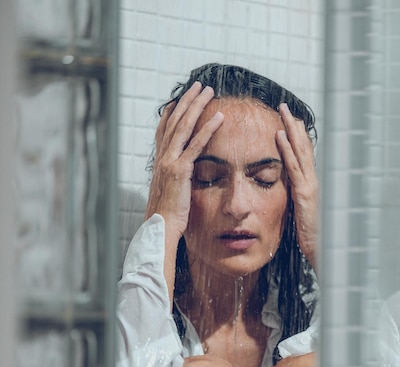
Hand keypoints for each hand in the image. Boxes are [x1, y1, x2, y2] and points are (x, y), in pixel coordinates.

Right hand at [145, 82, 223, 238]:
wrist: (161, 227)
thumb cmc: (166, 217)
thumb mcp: (169, 194)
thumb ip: (174, 182)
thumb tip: (179, 180)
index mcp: (159, 163)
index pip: (164, 132)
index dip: (171, 113)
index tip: (178, 100)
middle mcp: (162, 158)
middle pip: (174, 122)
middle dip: (186, 101)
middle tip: (198, 86)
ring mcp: (170, 162)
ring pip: (184, 127)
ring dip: (196, 106)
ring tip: (208, 91)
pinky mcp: (180, 170)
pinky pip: (196, 145)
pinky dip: (207, 129)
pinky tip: (218, 117)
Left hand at [276, 103, 318, 271]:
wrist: (325, 253)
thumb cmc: (316, 239)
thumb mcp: (304, 216)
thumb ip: (301, 202)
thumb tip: (294, 195)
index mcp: (313, 186)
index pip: (306, 156)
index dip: (299, 137)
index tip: (291, 121)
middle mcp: (314, 181)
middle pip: (304, 147)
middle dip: (294, 126)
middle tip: (285, 107)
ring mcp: (311, 186)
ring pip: (300, 152)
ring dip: (290, 130)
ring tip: (282, 112)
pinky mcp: (304, 194)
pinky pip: (294, 168)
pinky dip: (287, 150)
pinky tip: (280, 136)